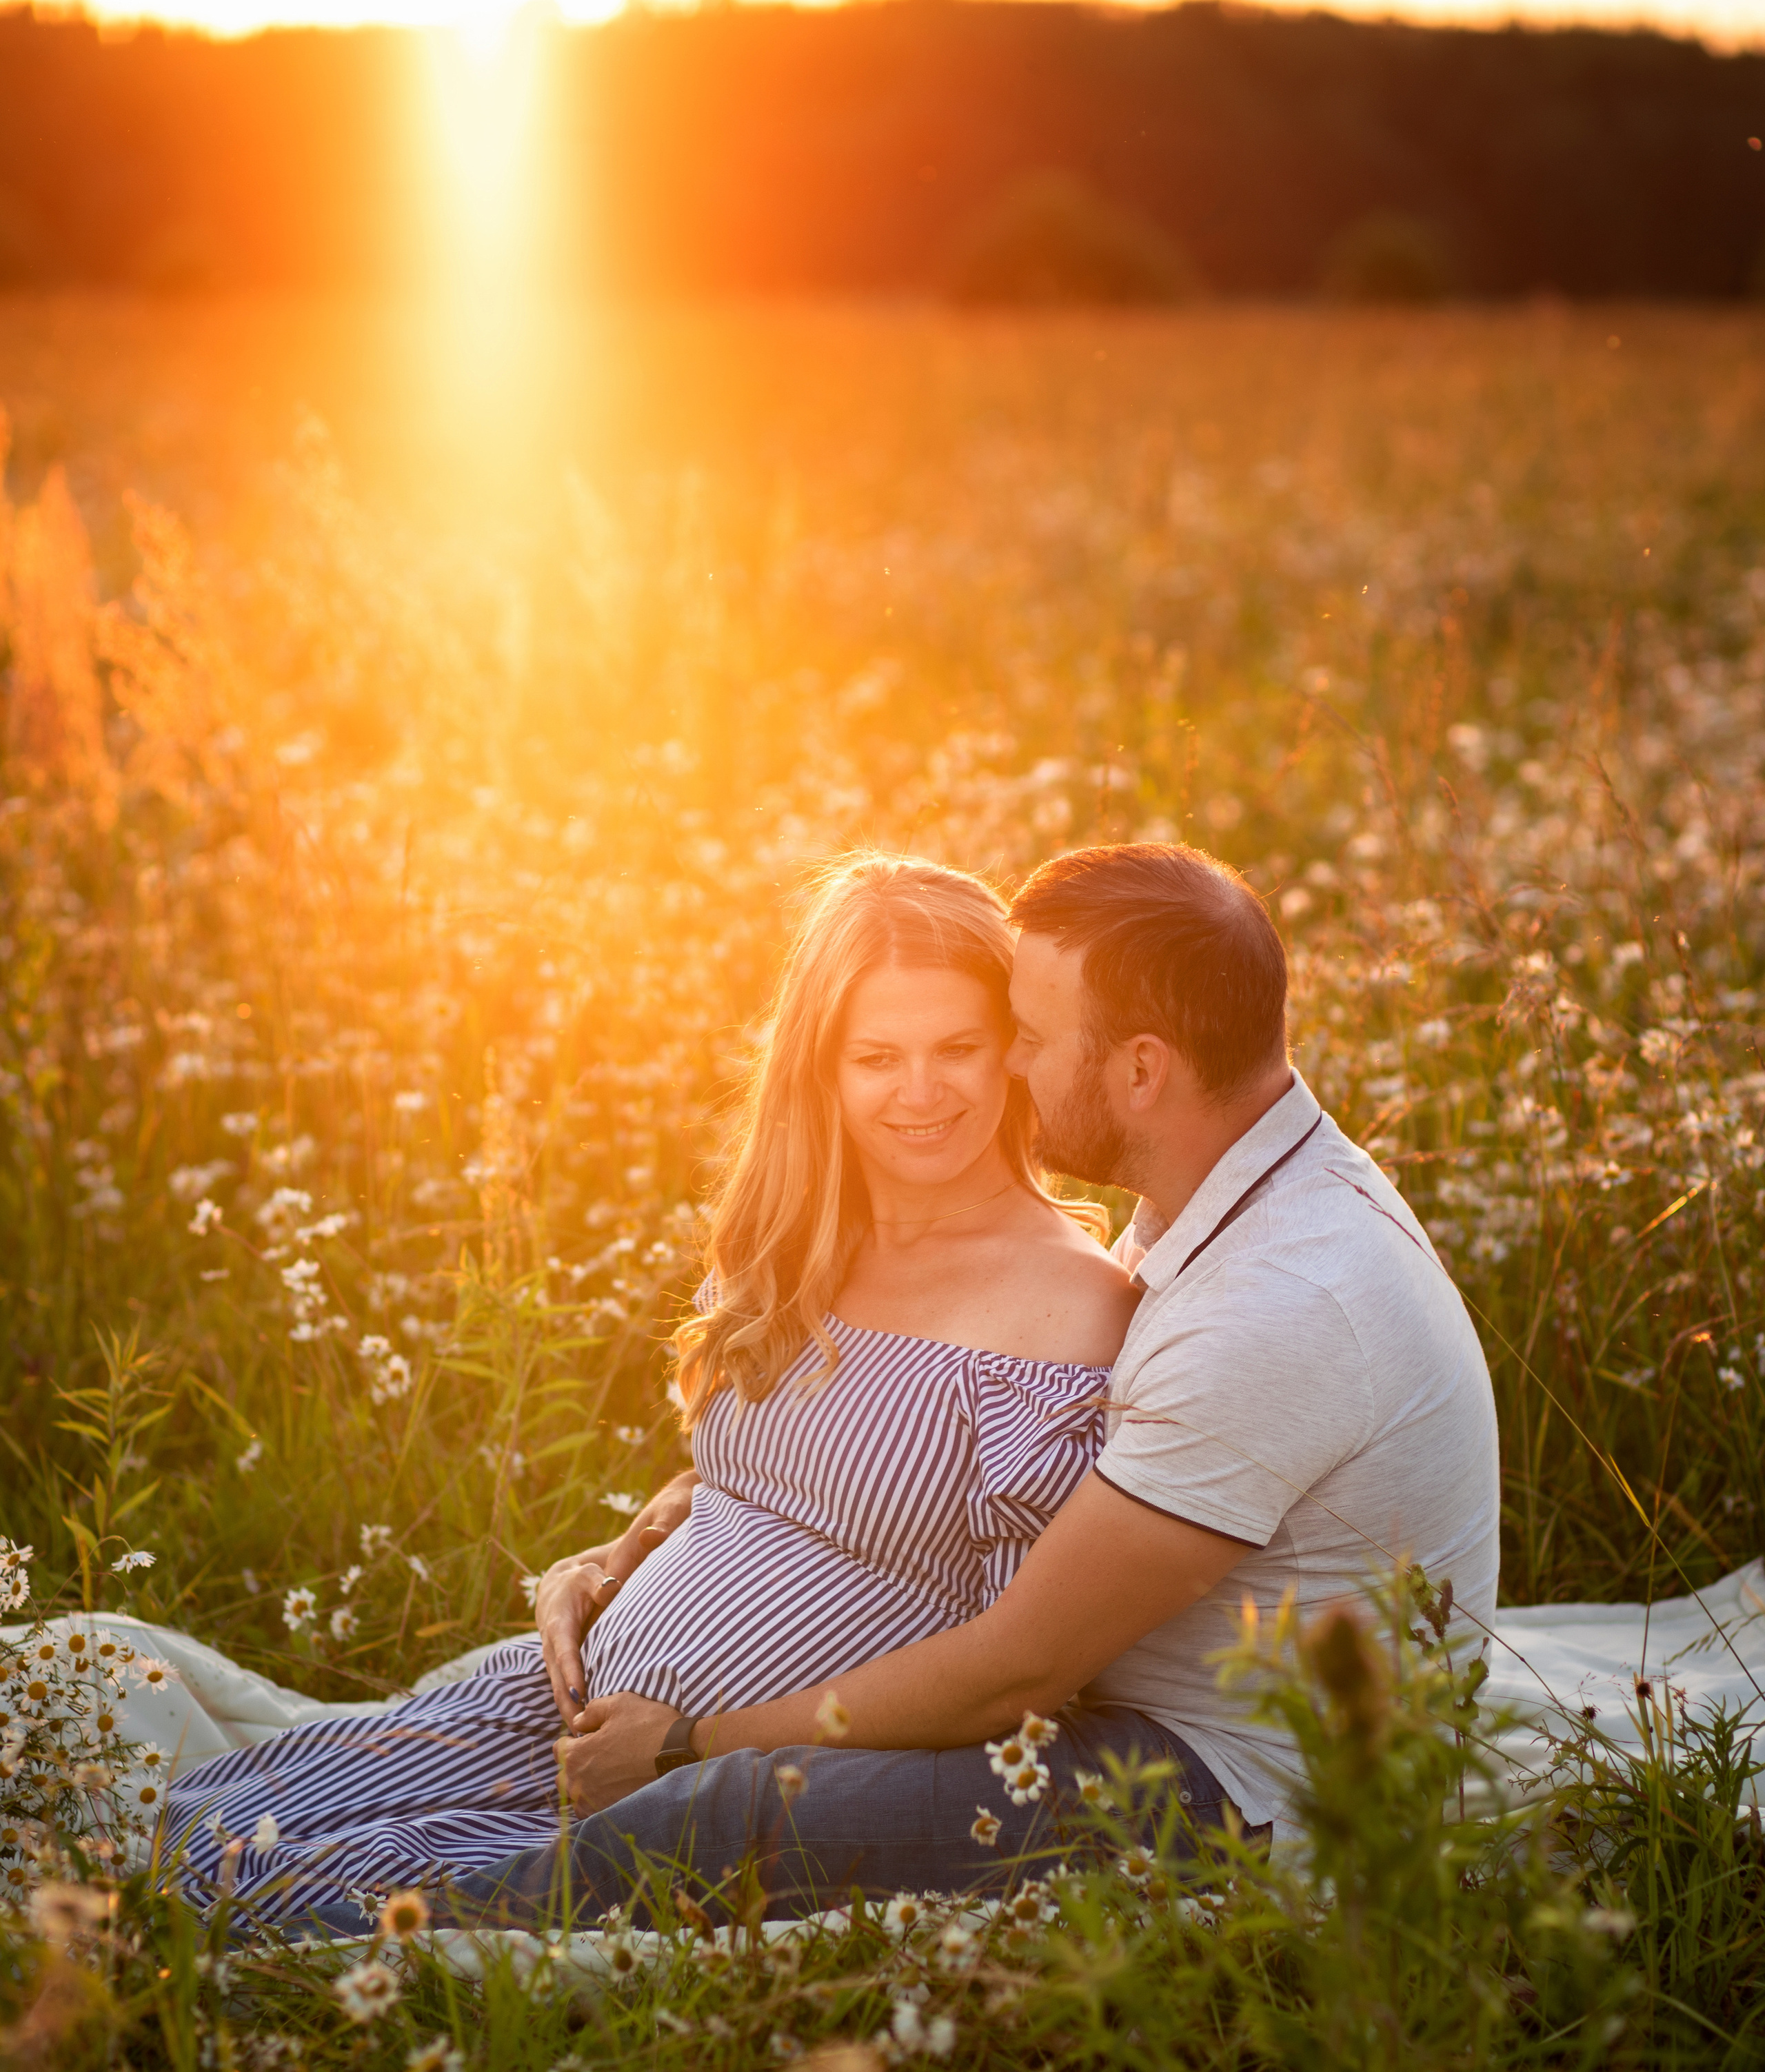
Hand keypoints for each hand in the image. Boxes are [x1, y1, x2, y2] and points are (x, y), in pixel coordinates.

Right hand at [535, 1471, 696, 1725]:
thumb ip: (600, 1580)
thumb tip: (611, 1587)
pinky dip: (572, 1708)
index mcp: (558, 1624)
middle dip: (568, 1705)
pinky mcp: (561, 1666)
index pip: (564, 1653)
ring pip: (559, 1690)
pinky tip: (586, 1728)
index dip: (572, 1674)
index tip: (580, 1695)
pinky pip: (565, 1689)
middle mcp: (551, 1645)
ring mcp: (554, 1659)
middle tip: (582, 1730)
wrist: (561, 1585)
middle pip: (558, 1680)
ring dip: (569, 1713)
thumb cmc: (581, 1578)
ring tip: (583, 1739)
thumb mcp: (589, 1573)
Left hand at [555, 1691, 679, 1814]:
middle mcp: (579, 1782)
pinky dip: (596, 1802)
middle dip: (575, 1765)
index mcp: (576, 1754)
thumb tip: (577, 1722)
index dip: (573, 1740)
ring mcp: (593, 1802)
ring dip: (584, 1785)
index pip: (558, 1749)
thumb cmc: (648, 1725)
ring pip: (575, 1796)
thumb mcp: (619, 1703)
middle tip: (599, 1756)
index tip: (590, 1738)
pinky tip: (613, 1789)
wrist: (679, 1754)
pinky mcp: (609, 1813)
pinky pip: (591, 1811)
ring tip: (606, 1774)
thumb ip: (591, 1711)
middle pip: (562, 1775)